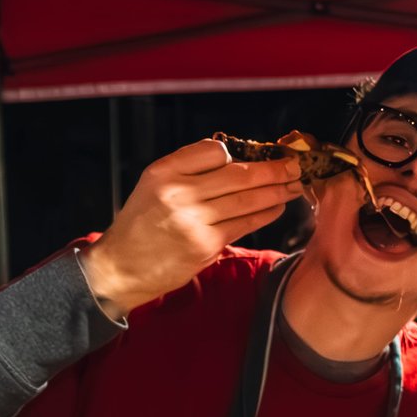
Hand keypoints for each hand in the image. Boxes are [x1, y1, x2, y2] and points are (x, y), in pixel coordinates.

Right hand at [79, 139, 301, 318]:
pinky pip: (245, 223)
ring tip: (294, 184)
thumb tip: (237, 158)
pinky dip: (266, 214)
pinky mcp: (206, 244)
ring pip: (247, 199)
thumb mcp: (154, 186)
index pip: (213, 150)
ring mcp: (193, 219)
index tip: (258, 154)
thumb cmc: (142, 224)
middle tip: (294, 165)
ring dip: (277, 191)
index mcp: (164, 171)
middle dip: (272, 169)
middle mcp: (178, 192)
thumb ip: (188, 170)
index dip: (238, 153)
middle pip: (238, 174)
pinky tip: (277, 207)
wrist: (122, 267)